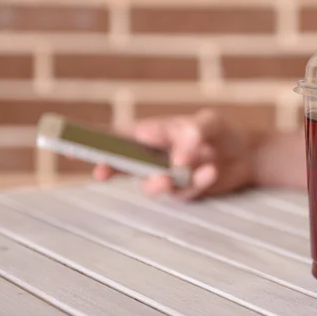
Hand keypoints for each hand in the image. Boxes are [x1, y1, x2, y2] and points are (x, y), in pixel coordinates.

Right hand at [93, 108, 255, 199]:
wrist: (246, 155)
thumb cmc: (219, 132)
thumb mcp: (211, 123)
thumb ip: (196, 131)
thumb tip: (176, 149)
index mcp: (151, 133)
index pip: (116, 136)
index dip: (91, 141)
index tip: (70, 146)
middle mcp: (153, 157)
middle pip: (121, 164)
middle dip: (108, 167)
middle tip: (102, 171)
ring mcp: (166, 177)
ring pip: (150, 185)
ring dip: (156, 182)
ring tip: (170, 176)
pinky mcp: (183, 193)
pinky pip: (184, 192)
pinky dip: (197, 183)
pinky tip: (210, 171)